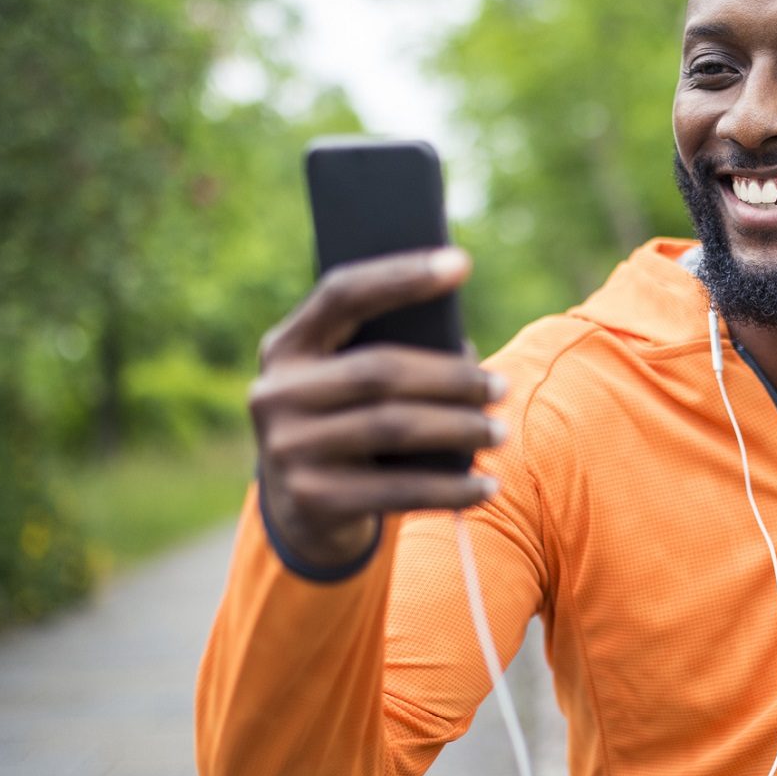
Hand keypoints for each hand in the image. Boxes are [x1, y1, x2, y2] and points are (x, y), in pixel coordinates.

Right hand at [250, 247, 504, 569]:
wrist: (302, 512)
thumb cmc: (347, 425)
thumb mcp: (350, 385)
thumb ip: (390, 357)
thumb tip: (462, 351)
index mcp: (285, 347)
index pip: (342, 294)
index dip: (402, 277)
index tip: (461, 264)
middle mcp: (275, 393)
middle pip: (379, 370)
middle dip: (451, 377)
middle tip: (500, 386)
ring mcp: (287, 449)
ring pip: (393, 427)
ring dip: (458, 429)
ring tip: (499, 431)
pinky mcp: (311, 500)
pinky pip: (397, 489)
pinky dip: (450, 488)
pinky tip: (486, 485)